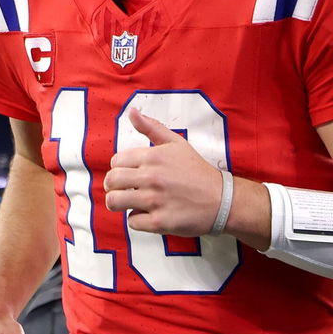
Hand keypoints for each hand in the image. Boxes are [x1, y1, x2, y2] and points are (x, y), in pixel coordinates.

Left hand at [104, 108, 223, 236]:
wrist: (222, 199)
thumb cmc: (198, 171)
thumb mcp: (176, 143)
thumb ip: (151, 127)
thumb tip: (132, 111)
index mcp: (153, 156)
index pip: (116, 161)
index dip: (120, 168)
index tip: (129, 173)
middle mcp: (151, 177)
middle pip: (111, 181)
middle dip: (114, 186)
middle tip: (125, 189)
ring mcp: (154, 200)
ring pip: (115, 201)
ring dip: (120, 203)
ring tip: (131, 202)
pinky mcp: (159, 222)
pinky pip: (132, 221)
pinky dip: (138, 219)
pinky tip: (149, 213)